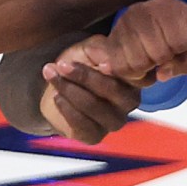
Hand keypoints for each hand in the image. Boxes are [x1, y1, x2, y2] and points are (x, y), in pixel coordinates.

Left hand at [37, 0, 186, 142]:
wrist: (58, 86)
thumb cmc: (79, 64)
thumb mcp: (90, 49)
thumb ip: (101, 49)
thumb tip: (106, 56)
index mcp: (135, 78)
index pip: (130, 74)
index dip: (112, 66)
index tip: (93, 58)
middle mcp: (130, 102)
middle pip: (112, 90)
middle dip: (83, 76)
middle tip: (62, 65)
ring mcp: (114, 121)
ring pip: (94, 107)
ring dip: (69, 90)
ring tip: (51, 75)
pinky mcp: (95, 136)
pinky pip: (83, 125)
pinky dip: (67, 109)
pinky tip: (56, 97)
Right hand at [90, 0, 186, 86]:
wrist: (162, 18)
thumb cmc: (182, 31)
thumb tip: (161, 75)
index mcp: (171, 9)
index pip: (179, 43)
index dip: (180, 53)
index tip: (177, 47)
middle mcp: (144, 11)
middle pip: (157, 54)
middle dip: (162, 61)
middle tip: (161, 55)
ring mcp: (125, 22)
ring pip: (136, 62)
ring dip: (145, 68)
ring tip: (149, 58)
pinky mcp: (111, 35)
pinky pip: (117, 65)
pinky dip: (128, 71)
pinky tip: (135, 62)